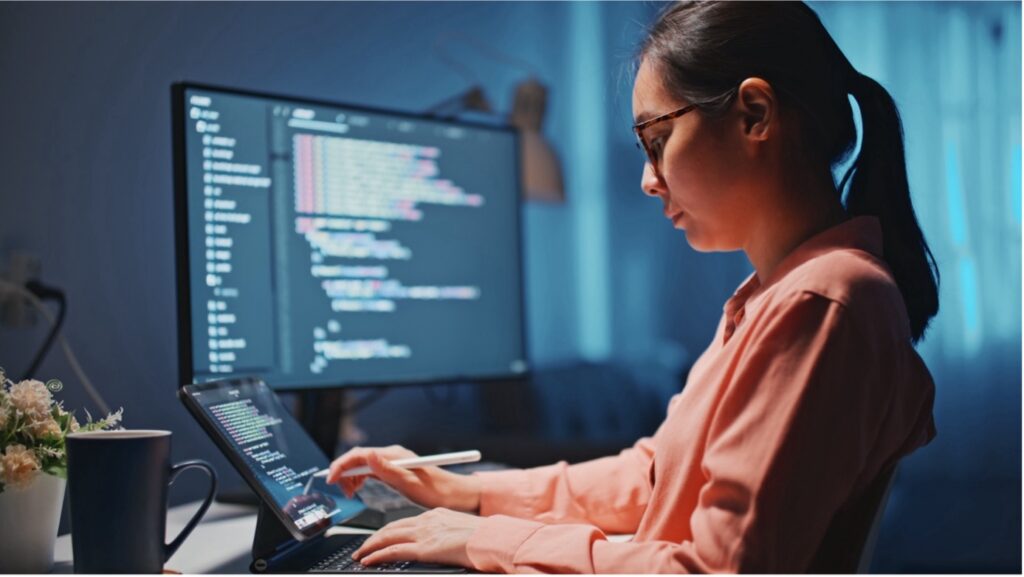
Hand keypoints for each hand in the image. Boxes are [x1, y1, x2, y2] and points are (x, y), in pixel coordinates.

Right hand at [325, 445, 480, 512]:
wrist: (456, 495)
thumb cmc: (437, 491)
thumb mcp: (411, 484)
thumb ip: (388, 470)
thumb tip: (368, 455)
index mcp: (395, 455)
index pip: (360, 454)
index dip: (341, 465)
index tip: (331, 480)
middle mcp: (393, 455)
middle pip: (358, 458)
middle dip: (344, 472)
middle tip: (342, 492)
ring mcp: (394, 462)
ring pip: (362, 464)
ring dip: (351, 477)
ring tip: (350, 493)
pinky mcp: (395, 470)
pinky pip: (370, 470)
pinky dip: (360, 479)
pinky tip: (358, 489)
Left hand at [352, 508, 482, 567]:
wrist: (494, 539)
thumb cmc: (485, 539)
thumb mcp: (462, 532)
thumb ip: (448, 535)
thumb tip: (444, 545)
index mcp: (437, 516)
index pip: (405, 523)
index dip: (389, 531)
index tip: (379, 538)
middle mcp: (428, 521)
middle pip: (393, 528)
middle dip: (374, 538)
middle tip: (362, 548)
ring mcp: (425, 533)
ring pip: (388, 537)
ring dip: (370, 547)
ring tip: (360, 556)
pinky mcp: (425, 548)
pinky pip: (394, 551)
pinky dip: (378, 555)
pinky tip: (368, 561)